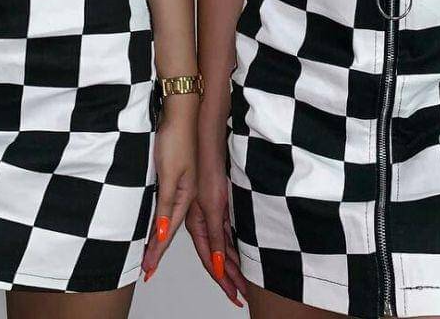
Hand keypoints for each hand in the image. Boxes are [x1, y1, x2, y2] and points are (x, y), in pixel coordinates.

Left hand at [140, 99, 197, 281]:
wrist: (180, 112)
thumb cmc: (176, 139)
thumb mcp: (169, 174)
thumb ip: (165, 204)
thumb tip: (160, 233)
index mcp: (186, 196)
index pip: (168, 230)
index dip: (157, 251)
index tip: (147, 269)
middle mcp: (186, 194)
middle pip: (170, 228)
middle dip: (158, 250)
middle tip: (147, 270)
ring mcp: (182, 184)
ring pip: (168, 218)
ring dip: (159, 237)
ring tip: (150, 254)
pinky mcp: (175, 175)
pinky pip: (166, 205)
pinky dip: (160, 219)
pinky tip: (155, 223)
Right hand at [185, 154, 247, 307]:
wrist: (206, 144)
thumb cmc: (206, 171)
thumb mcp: (213, 208)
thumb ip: (214, 236)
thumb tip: (216, 265)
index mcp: (195, 225)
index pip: (210, 261)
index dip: (222, 281)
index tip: (234, 296)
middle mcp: (200, 221)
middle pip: (214, 257)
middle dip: (228, 277)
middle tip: (241, 295)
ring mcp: (209, 214)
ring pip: (221, 246)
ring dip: (231, 264)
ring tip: (243, 281)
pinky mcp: (217, 205)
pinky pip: (224, 233)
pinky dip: (232, 247)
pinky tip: (239, 253)